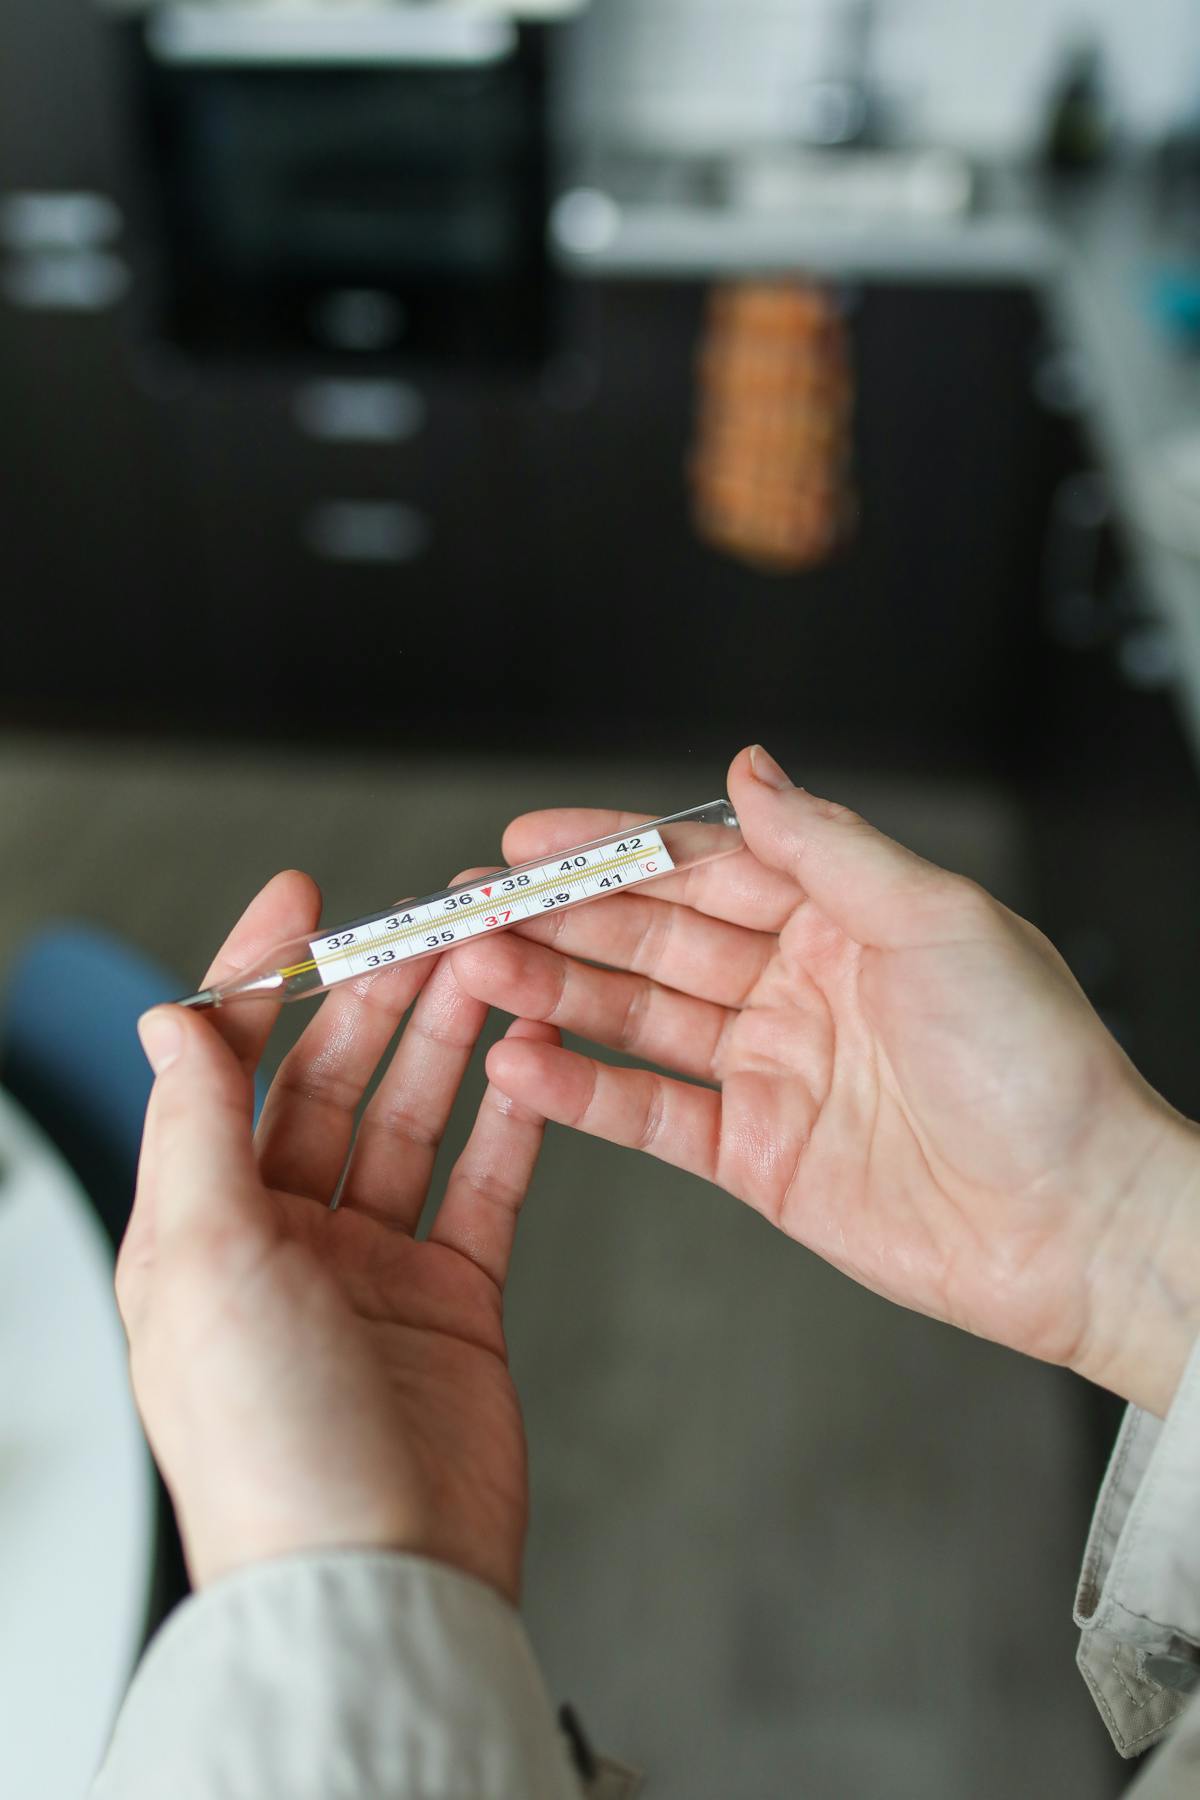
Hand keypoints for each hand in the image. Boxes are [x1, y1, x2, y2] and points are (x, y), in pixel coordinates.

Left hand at [118, 870, 557, 1601]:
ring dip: (449, 1042)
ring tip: (493, 967)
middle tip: (437, 920)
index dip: (263, 974)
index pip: (226, 1067)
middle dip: (380, 995)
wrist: (377, 1576)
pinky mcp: (454, 1299)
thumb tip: (170, 1019)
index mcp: (199, 1226)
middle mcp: (282, 1239)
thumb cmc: (267, 1445)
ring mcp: (372, 1267)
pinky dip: (511, 1123)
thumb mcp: (200, 1263)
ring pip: (412, 1120)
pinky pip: (486, 1187)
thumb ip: (195, 1129)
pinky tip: (533, 1063)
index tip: (305, 898)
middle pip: (331, 1082)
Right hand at [452, 746, 1199, 1416]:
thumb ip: (827, 847)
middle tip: (466, 906)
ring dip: (551, 993)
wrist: (1077, 1220)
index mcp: (840, 916)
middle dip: (558, 918)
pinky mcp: (754, 1155)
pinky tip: (518, 1064)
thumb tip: (748, 767)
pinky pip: (649, 1113)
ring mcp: (768, 1070)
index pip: (701, 866)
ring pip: (636, 1018)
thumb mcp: (936, 921)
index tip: (527, 838)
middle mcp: (794, 985)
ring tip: (471, 971)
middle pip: (651, 939)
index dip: (610, 849)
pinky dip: (580, 1090)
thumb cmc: (1036, 1063)